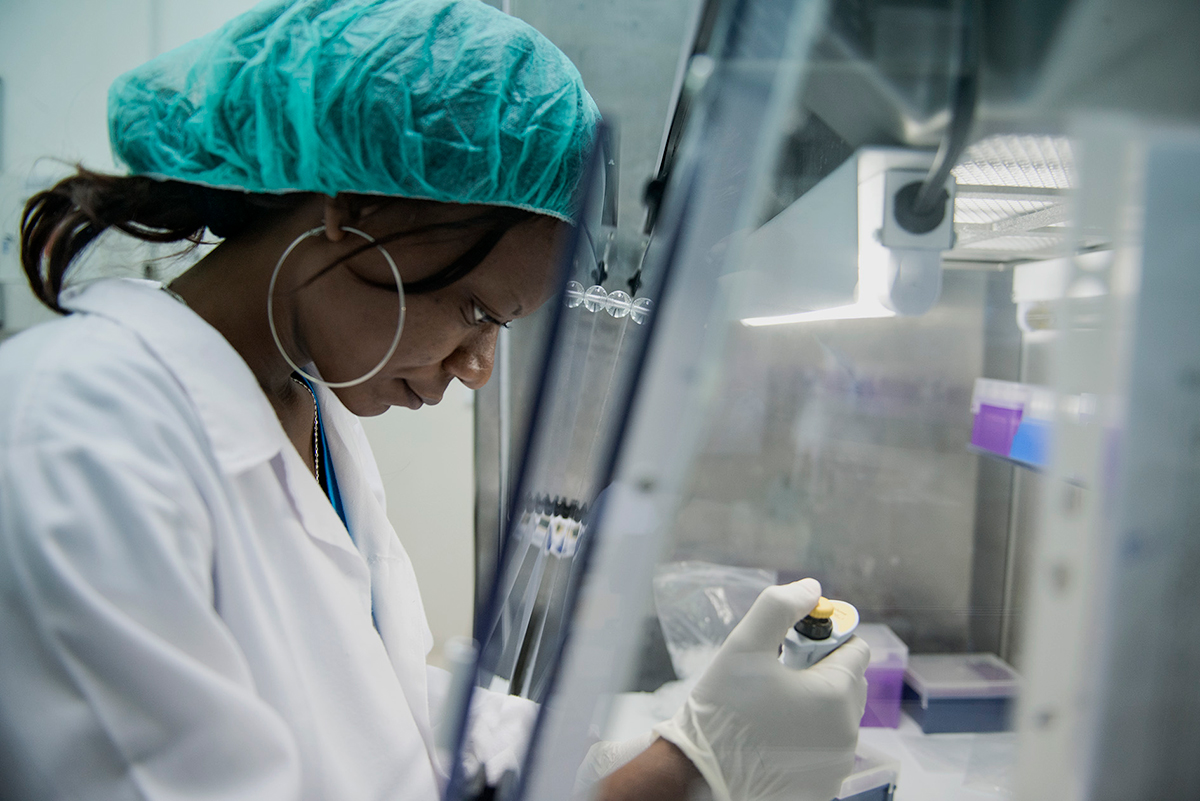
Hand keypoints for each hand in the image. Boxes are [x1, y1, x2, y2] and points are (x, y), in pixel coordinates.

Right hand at [654, 579, 868, 800]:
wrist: (700, 776)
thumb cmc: (722, 710)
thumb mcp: (745, 645)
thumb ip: (779, 607)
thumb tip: (811, 589)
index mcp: (836, 696)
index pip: (855, 648)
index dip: (823, 637)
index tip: (790, 645)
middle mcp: (847, 733)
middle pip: (848, 681)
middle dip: (818, 669)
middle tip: (776, 673)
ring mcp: (837, 765)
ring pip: (836, 714)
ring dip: (813, 702)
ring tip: (770, 706)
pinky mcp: (823, 786)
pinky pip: (824, 745)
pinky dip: (807, 734)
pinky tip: (772, 734)